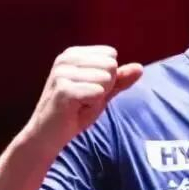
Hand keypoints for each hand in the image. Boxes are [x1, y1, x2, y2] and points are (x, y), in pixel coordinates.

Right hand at [23, 45, 142, 157]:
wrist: (48, 135)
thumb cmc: (74, 112)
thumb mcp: (101, 93)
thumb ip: (120, 79)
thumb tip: (140, 67)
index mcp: (73, 54)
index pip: (111, 57)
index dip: (107, 79)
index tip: (88, 90)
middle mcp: (65, 58)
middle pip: (111, 66)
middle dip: (104, 88)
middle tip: (84, 99)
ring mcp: (62, 73)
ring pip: (106, 79)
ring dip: (97, 98)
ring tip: (79, 104)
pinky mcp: (63, 89)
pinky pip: (98, 93)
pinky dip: (92, 106)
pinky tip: (76, 110)